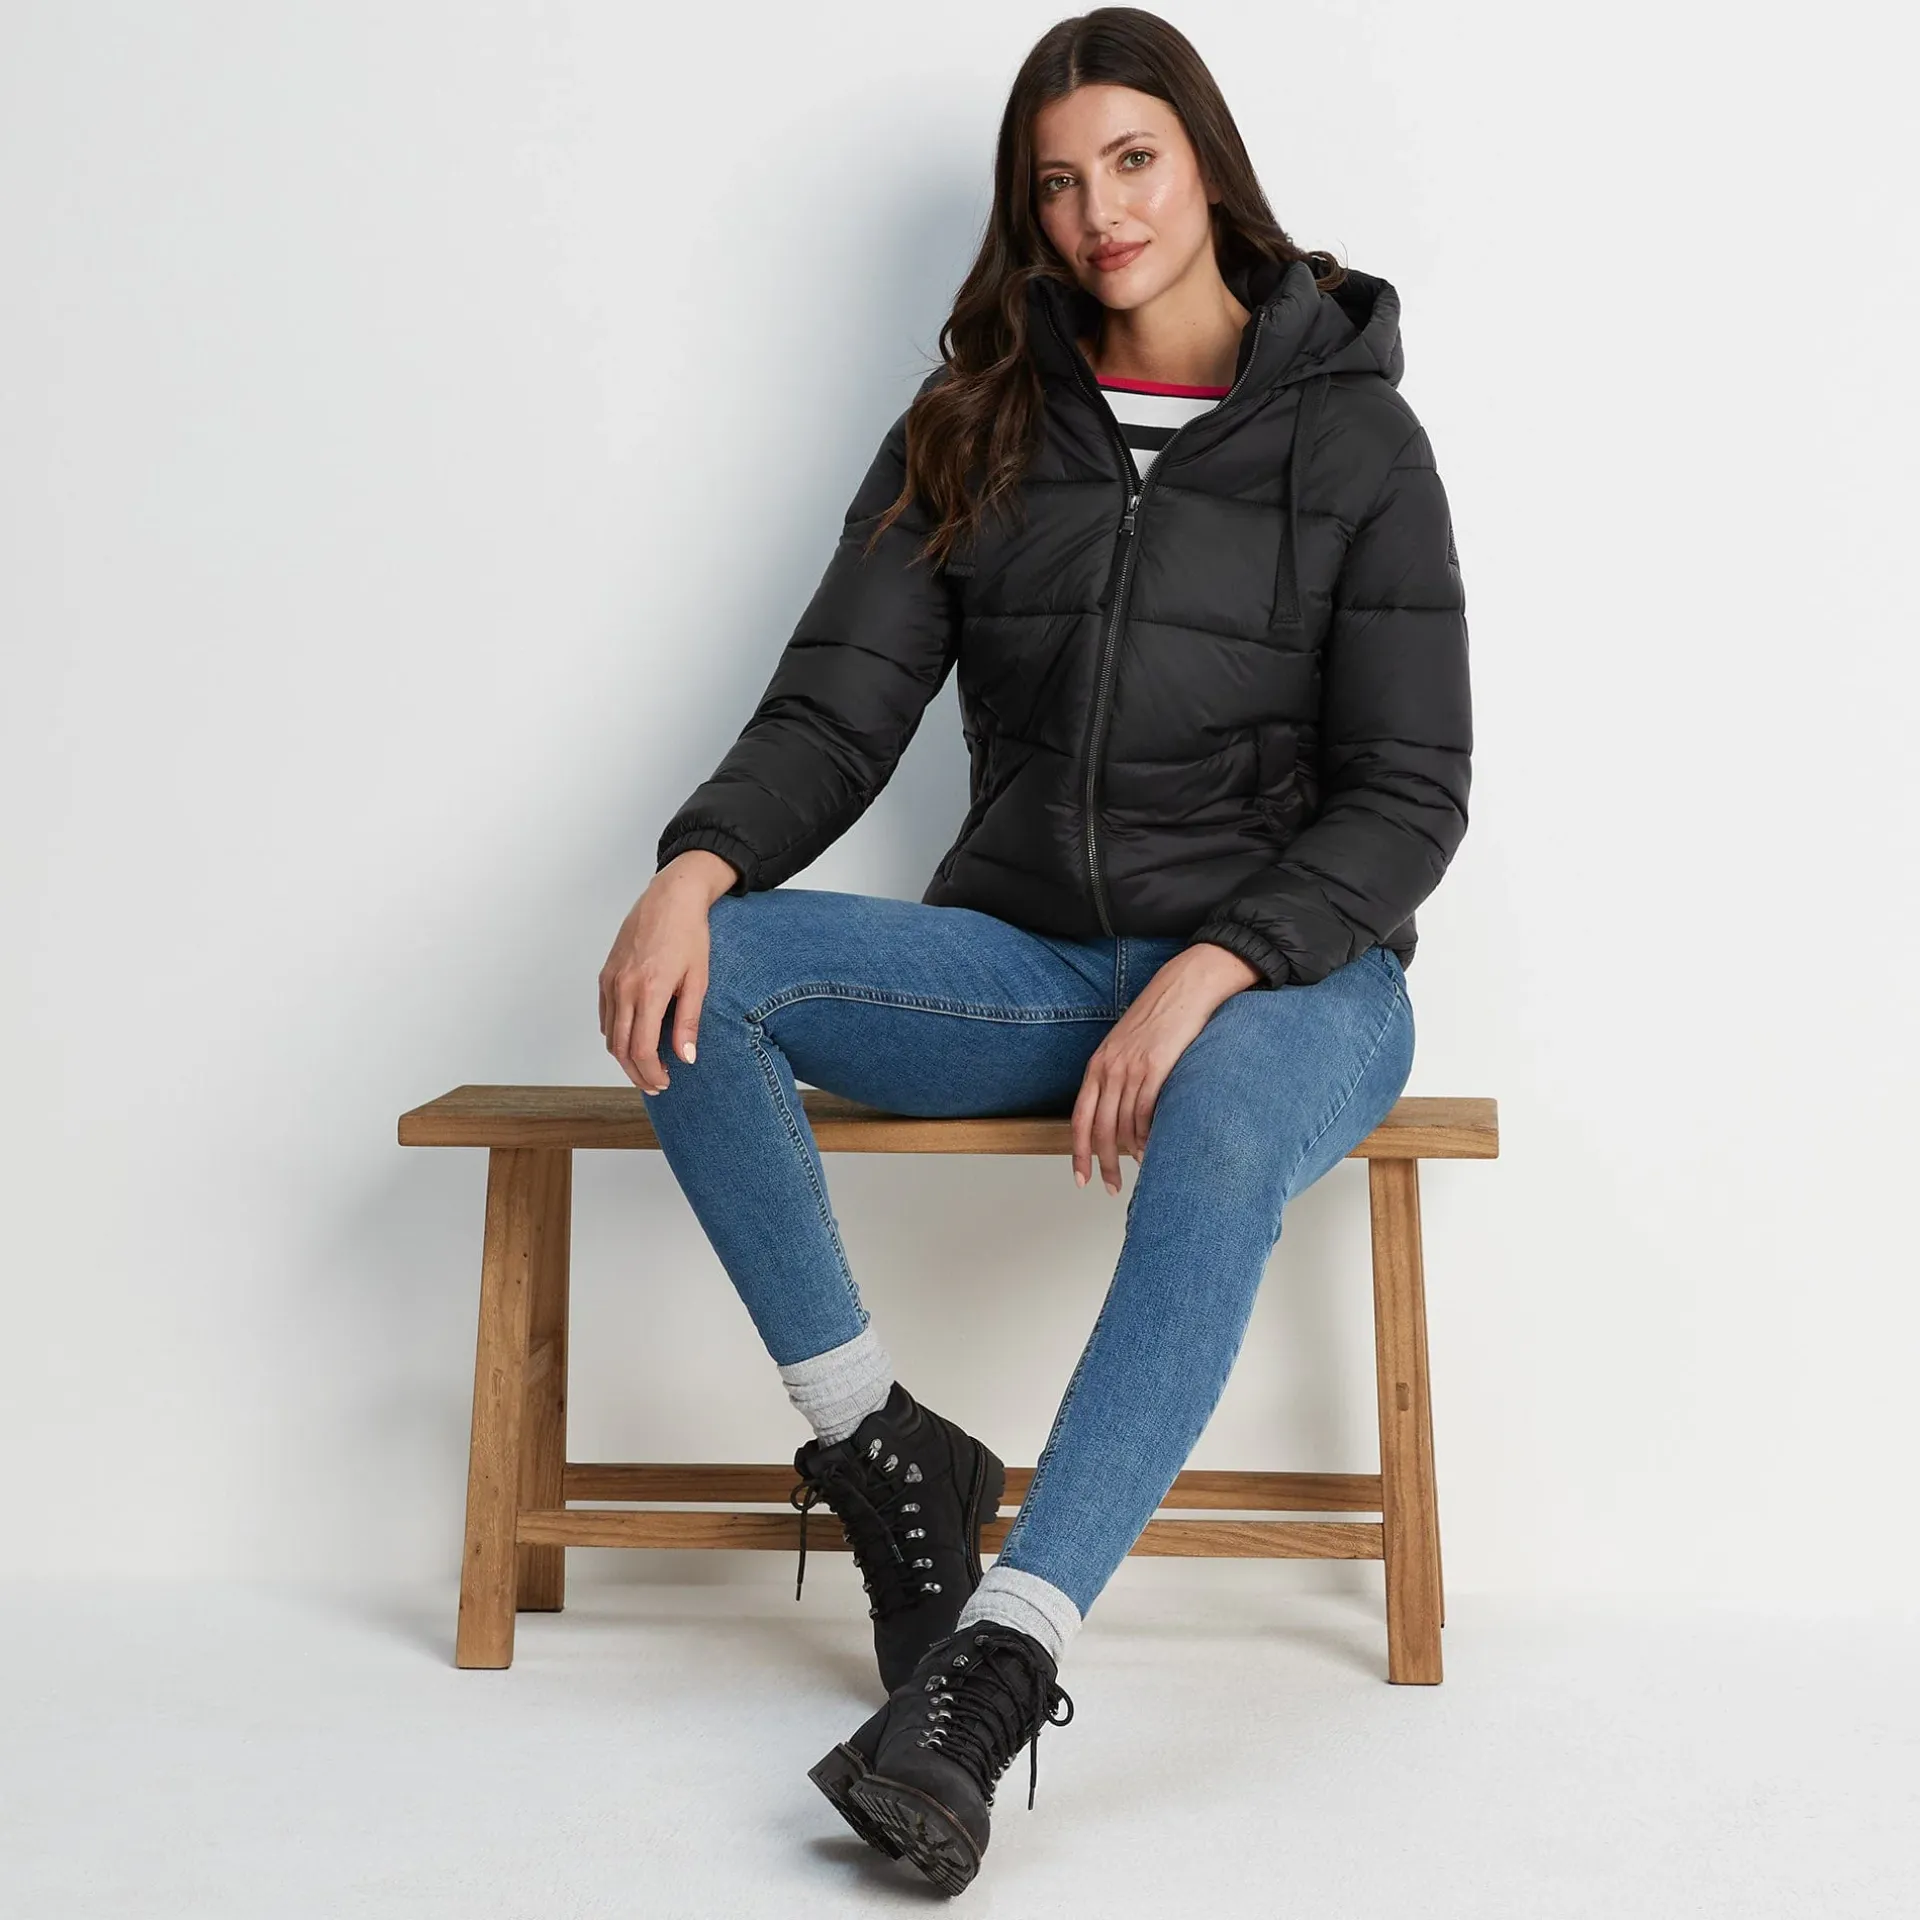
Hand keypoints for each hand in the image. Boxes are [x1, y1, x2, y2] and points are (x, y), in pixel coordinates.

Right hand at [599, 851, 738, 1090]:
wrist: (670, 897)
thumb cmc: (689, 934)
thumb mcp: (698, 979)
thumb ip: (689, 1021)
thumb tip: (686, 1058)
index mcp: (649, 991)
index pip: (641, 1049)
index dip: (651, 1073)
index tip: (664, 1083)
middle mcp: (623, 988)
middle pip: (621, 1048)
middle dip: (637, 1073)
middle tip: (655, 1084)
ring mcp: (610, 980)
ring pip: (609, 1034)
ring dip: (624, 1057)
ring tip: (645, 1067)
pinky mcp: (605, 974)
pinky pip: (605, 1014)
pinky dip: (615, 1034)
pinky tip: (632, 1040)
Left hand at [1072, 942, 1261, 1194]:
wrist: (1184, 987)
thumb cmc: (1160, 1019)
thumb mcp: (1126, 1047)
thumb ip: (1118, 1077)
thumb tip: (1119, 1114)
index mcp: (1098, 1064)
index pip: (1080, 1118)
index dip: (1078, 1152)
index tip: (1081, 1177)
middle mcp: (1109, 1068)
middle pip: (1100, 1129)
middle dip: (1103, 1163)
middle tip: (1111, 1186)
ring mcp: (1131, 1068)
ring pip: (1123, 1125)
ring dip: (1130, 1153)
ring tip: (1140, 1168)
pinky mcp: (1155, 1067)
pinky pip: (1146, 1112)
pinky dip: (1148, 1136)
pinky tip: (1153, 1148)